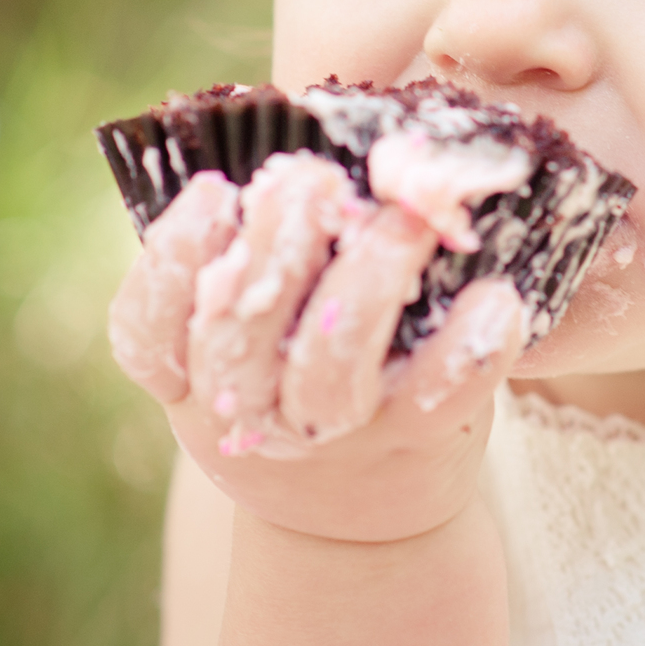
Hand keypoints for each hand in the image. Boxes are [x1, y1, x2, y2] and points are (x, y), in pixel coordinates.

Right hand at [106, 157, 527, 542]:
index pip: (148, 331)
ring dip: (365, 287)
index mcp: (190, 377)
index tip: (211, 191)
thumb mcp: (247, 339)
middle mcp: (248, 413)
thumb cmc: (292, 382)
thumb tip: (283, 123)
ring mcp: (330, 436)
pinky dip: (468, 352)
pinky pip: (436, 402)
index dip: (172, 264)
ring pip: (330, 372)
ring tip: (403, 219)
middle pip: (239, 342)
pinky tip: (496, 297)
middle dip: (272, 254)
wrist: (355, 522)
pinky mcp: (411, 444)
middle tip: (308, 179)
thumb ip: (251, 256)